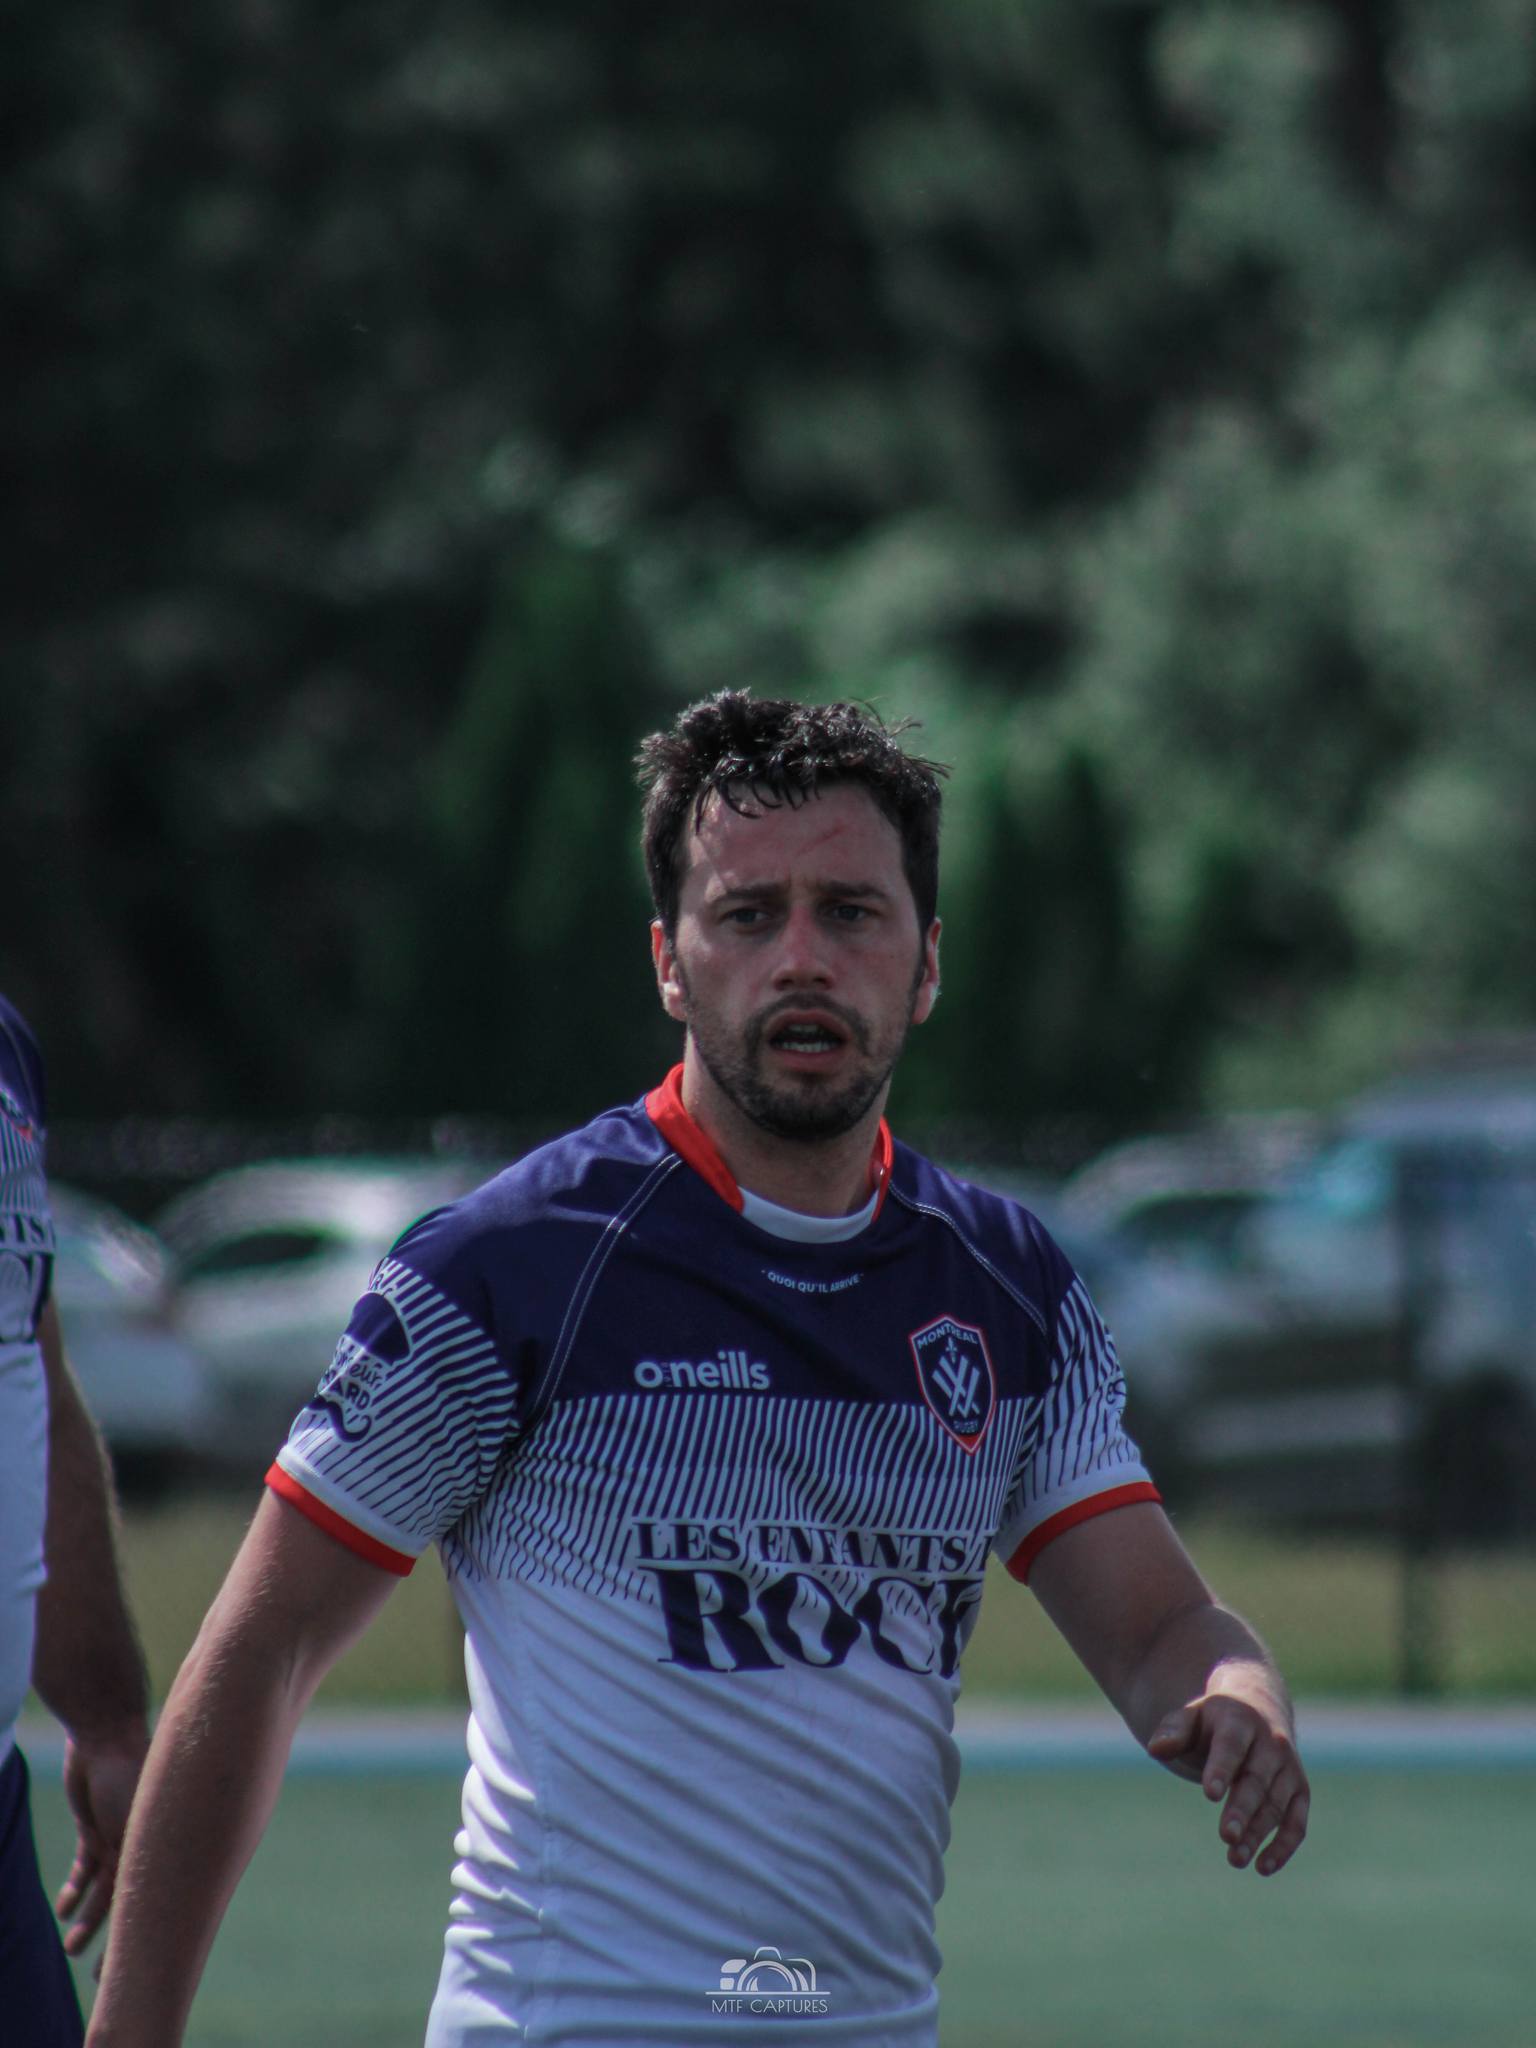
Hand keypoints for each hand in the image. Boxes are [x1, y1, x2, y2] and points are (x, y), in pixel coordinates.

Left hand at [56, 1726, 149, 1958]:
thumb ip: (148, 1850)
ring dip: (86, 1918)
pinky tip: (62, 1908)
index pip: (154, 1898)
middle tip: (100, 1973)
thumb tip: (160, 1890)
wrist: (104, 1734)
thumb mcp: (139, 1815)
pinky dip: (73, 1887)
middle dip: (115, 1936)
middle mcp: (144, 1843)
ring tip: (71, 1947)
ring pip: (102, 1888)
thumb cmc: (129, 1771)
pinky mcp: (93, 1826)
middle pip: (128, 1900)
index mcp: (161, 1843)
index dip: (144, 1933)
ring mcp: (118, 1834)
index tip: (133, 1964)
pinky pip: (85, 1864)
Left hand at [1147, 1688, 1309, 1876]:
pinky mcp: (1300, 1791)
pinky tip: (1263, 1867)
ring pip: (1276, 1805)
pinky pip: (1297, 1822)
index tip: (1210, 1795)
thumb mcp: (1191, 1717)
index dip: (1221, 1769)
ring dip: (1258, 1834)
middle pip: (1257, 1780)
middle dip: (1243, 1810)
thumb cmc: (1213, 1722)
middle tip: (1227, 1838)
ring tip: (1235, 1859)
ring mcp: (1289, 1768)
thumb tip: (1155, 1749)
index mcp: (1240, 1720)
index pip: (1231, 1746)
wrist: (1258, 1707)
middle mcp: (1271, 1743)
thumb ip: (1173, 1732)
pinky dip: (1284, 1846)